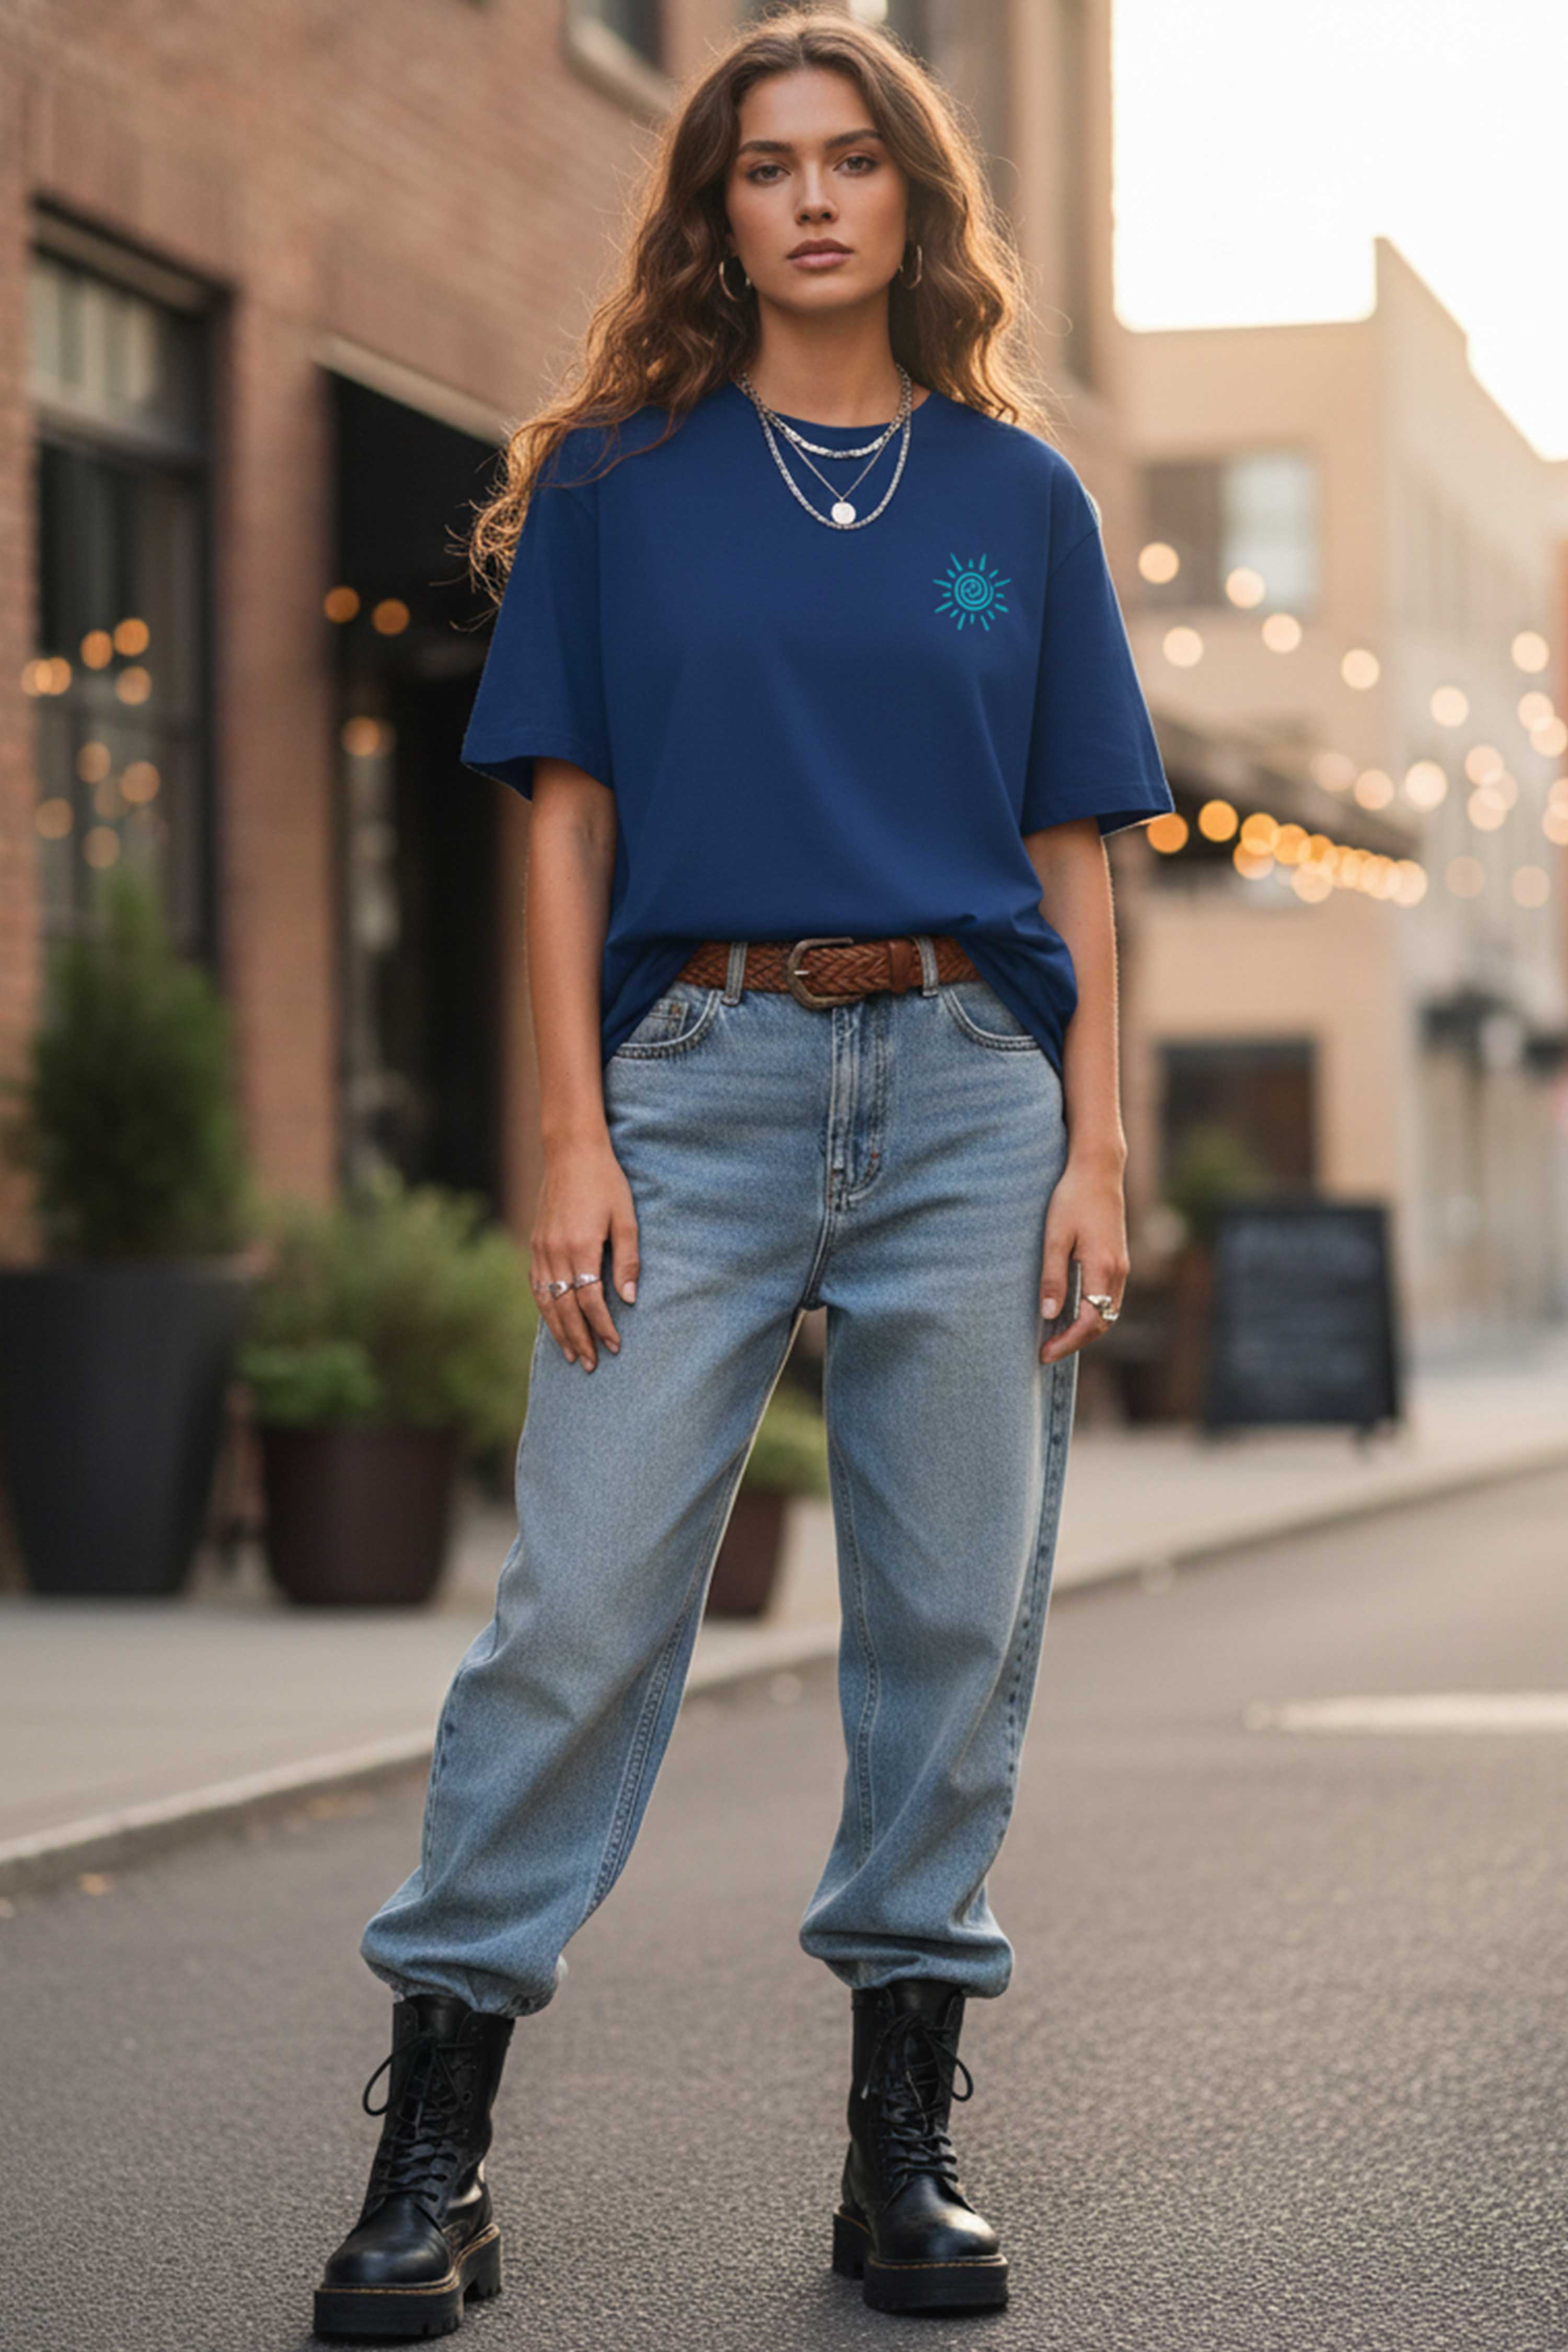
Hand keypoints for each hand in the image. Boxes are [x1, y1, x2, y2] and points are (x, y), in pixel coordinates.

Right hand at [530, 1135, 640, 1371]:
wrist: (571, 1152)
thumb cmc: (606, 1182)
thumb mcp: (626, 1218)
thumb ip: (628, 1260)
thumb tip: (629, 1300)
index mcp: (581, 1247)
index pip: (591, 1301)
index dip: (603, 1327)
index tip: (615, 1346)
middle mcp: (556, 1252)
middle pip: (565, 1308)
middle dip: (580, 1339)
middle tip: (592, 1364)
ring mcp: (541, 1249)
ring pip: (546, 1301)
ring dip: (559, 1331)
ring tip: (572, 1354)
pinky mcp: (535, 1243)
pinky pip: (536, 1285)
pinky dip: (544, 1308)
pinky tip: (553, 1322)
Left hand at [1039, 1155, 1129, 1364]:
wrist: (1098, 1170)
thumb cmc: (1072, 1199)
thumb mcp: (1054, 1237)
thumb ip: (1052, 1277)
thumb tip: (1049, 1315)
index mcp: (1102, 1268)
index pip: (1090, 1322)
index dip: (1068, 1343)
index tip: (1045, 1353)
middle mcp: (1118, 1271)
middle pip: (1103, 1323)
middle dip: (1076, 1342)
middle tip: (1046, 1352)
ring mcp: (1123, 1266)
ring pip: (1109, 1313)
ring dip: (1086, 1330)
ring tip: (1056, 1338)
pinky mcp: (1120, 1259)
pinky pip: (1110, 1299)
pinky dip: (1094, 1313)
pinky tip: (1072, 1313)